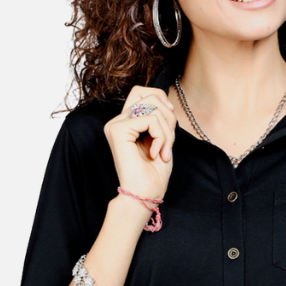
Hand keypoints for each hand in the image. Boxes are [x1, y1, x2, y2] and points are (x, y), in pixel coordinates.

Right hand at [103, 85, 176, 204]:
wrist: (145, 194)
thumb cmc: (154, 173)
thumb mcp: (161, 138)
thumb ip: (160, 118)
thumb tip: (165, 100)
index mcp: (125, 122)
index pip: (142, 91)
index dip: (160, 98)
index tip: (170, 120)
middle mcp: (117, 121)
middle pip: (150, 97)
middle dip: (169, 118)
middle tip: (168, 143)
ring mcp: (115, 125)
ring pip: (153, 109)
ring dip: (167, 133)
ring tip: (163, 152)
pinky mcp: (118, 130)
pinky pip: (151, 119)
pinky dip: (162, 137)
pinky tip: (156, 154)